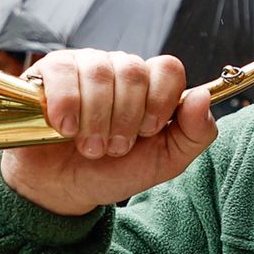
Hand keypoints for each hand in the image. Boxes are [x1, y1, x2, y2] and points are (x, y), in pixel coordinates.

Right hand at [0, 50, 217, 215]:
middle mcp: (119, 68)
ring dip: (95, 120)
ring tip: (89, 146)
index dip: (160, 102)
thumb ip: (195, 133)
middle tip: (113, 148)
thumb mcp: (165, 161)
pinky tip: (64, 128)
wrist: (64, 188)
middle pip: (133, 71)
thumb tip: (203, 96)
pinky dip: (65, 106)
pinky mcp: (49, 69)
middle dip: (125, 120)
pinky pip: (62, 71)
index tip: (146, 132)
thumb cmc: (113, 171)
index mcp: (150, 85)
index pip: (168, 68)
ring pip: (99, 72)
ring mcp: (84, 65)